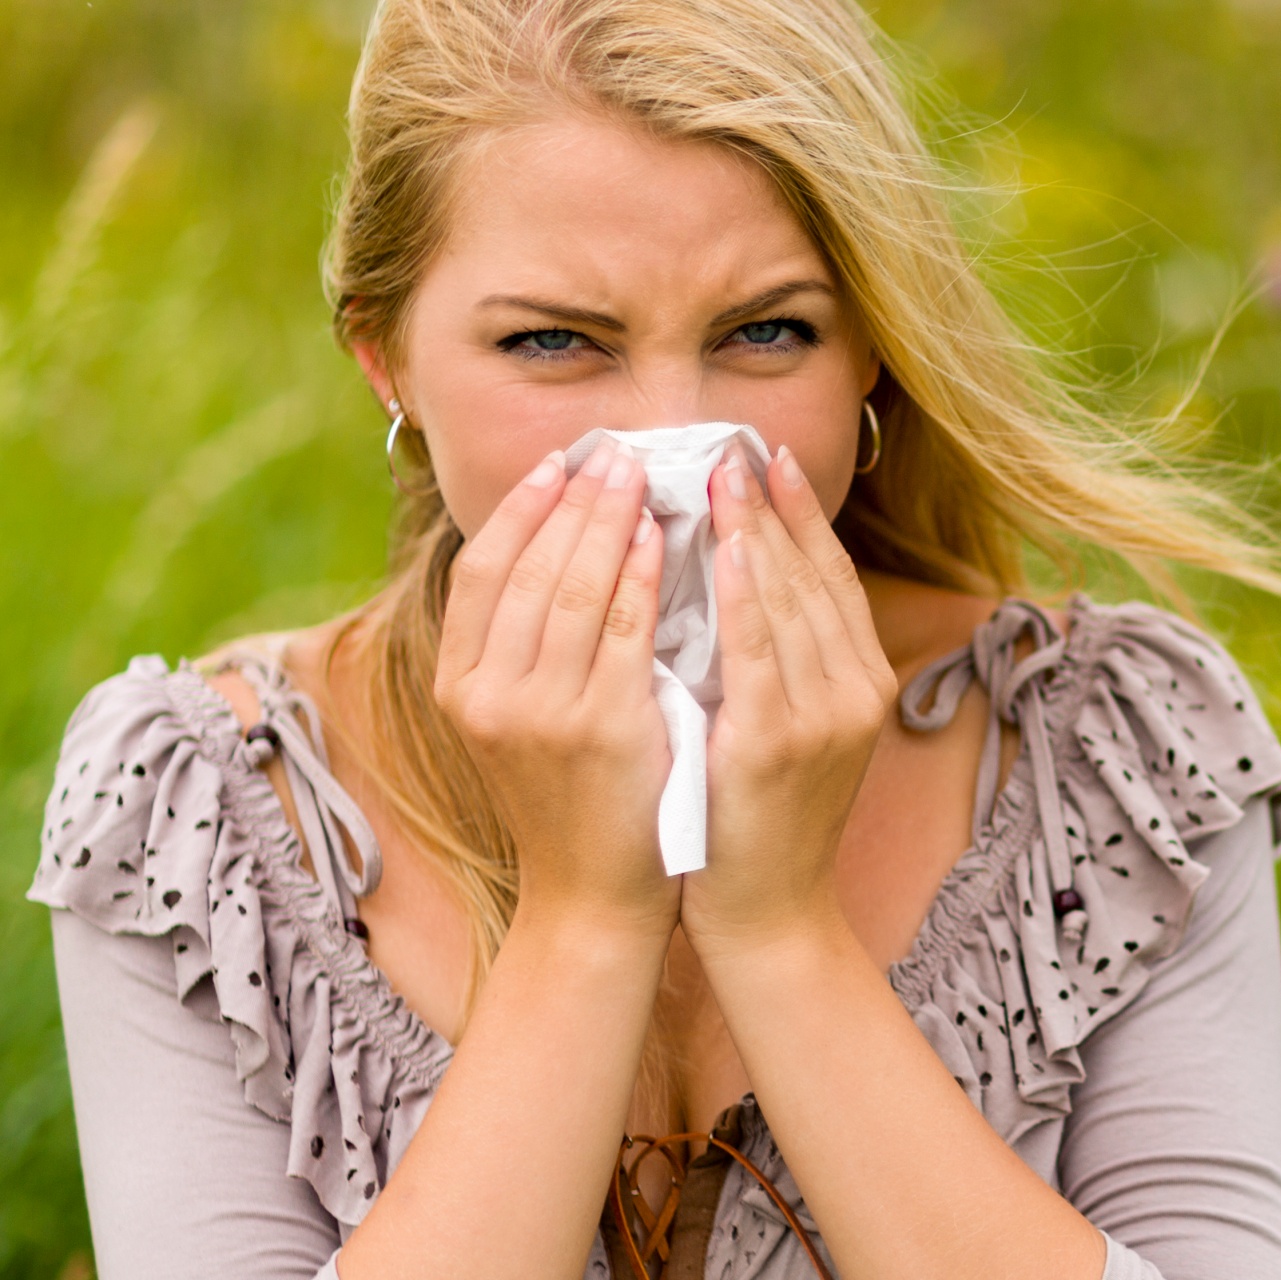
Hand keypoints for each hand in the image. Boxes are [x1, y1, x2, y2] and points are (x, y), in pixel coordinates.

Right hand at [433, 441, 678, 939]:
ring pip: (575, 588)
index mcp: (461, 685)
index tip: (557, 463)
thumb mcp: (519, 719)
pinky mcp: (601, 728)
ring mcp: (541, 712)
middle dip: (574, 500)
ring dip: (609, 521)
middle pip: (530, 567)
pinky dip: (641, 577)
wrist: (592, 895)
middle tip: (613, 452)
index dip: (519, 510)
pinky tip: (662, 539)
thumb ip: (523, 645)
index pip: (482, 571)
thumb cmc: (570, 798)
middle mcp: (488, 694)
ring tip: (640, 475)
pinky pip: (625, 631)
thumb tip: (557, 544)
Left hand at [683, 443, 897, 954]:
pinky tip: (727, 546)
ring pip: (791, 601)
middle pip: (815, 577)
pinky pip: (760, 650)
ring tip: (722, 474)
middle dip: (774, 506)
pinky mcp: (777, 743)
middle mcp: (854, 692)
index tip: (770, 458)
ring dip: (756, 530)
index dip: (803, 514)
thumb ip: (782, 662)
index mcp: (860, 684)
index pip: (833, 578)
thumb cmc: (762, 819)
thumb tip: (745, 579)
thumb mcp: (792, 730)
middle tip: (737, 444)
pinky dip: (747, 592)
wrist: (769, 912)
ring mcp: (822, 717)